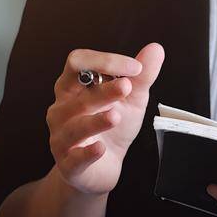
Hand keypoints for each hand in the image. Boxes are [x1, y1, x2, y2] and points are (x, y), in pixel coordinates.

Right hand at [46, 44, 164, 195]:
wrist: (103, 168)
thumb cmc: (112, 128)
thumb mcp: (130, 100)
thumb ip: (141, 76)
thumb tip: (155, 48)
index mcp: (72, 87)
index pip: (78, 63)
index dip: (104, 61)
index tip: (135, 67)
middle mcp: (61, 110)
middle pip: (77, 94)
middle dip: (102, 90)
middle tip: (127, 86)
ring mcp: (61, 137)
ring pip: (75, 127)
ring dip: (95, 121)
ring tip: (116, 116)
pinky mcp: (68, 164)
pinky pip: (75, 158)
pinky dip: (88, 153)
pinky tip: (101, 148)